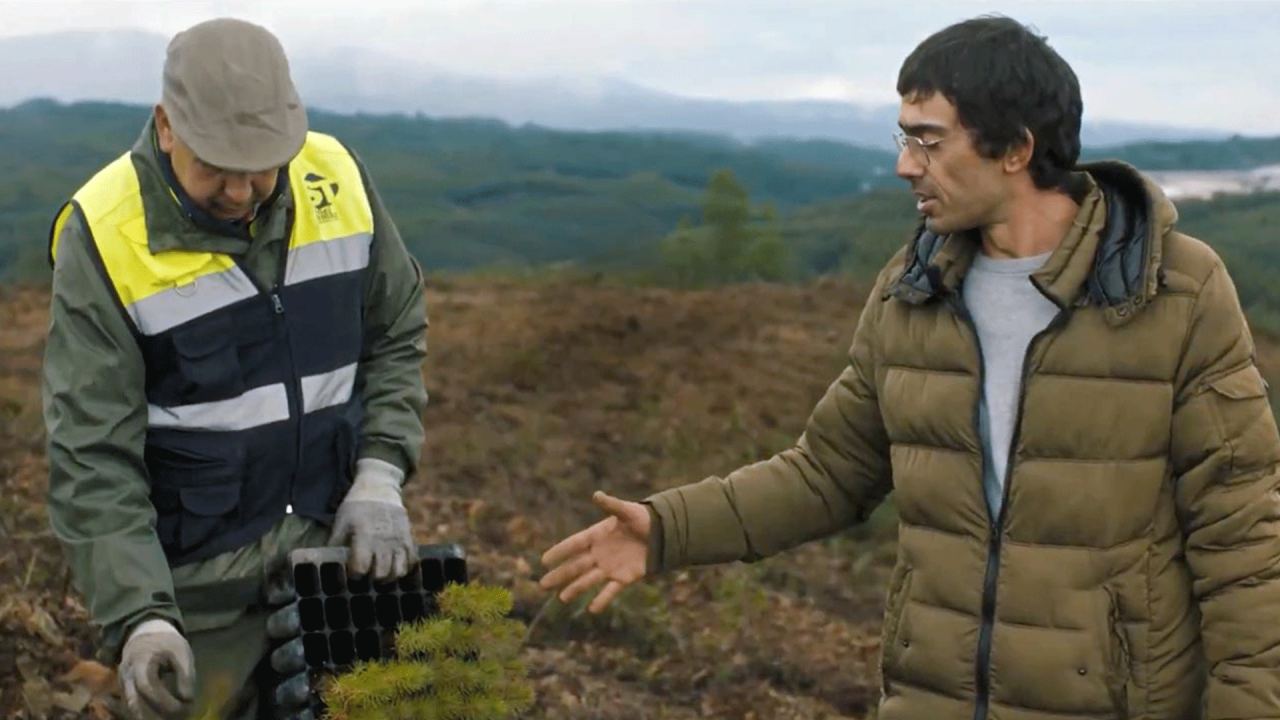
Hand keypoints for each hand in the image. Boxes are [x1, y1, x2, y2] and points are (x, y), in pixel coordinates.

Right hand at [119, 619, 194, 719]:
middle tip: (175, 719)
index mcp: (141, 661)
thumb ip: (185, 675)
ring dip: (148, 717)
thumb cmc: (167, 643)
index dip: (163, 700)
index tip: (182, 708)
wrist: (145, 633)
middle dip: (153, 715)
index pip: (147, 685)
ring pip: (131, 706)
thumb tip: (188, 699)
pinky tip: (159, 718)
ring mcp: (123, 682)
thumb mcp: (181, 653)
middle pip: (134, 701)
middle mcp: (127, 674)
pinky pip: (132, 704)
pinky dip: (144, 714)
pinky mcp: (125, 688)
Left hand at [329, 458, 416, 581]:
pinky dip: (404, 569)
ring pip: (398, 571)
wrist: (379, 488)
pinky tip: (394, 568)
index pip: (361, 567)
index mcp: (364, 534)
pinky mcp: (409, 537)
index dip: (355, 576)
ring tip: (380, 576)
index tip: (351, 575)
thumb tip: (329, 564)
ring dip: (388, 578)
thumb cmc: (356, 507)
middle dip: (371, 580)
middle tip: (366, 577)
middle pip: (380, 573)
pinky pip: (411, 561)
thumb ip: (336, 544)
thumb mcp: (341, 522)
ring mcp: (399, 539)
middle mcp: (383, 539)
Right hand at [539, 491, 651, 612]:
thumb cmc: (643, 519)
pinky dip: (602, 600)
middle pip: (576, 566)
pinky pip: (610, 591)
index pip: (574, 544)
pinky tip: (592, 609)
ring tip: (562, 598)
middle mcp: (600, 553)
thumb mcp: (627, 511)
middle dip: (560, 575)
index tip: (544, 560)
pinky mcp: (624, 578)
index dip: (560, 551)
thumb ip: (611, 505)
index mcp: (597, 536)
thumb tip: (596, 495)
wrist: (662, 533)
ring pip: (589, 580)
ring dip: (576, 588)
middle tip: (543, 584)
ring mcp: (610, 567)